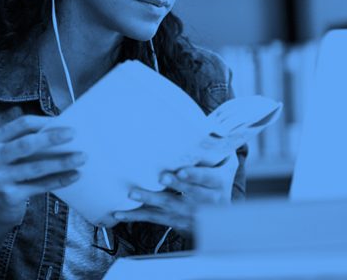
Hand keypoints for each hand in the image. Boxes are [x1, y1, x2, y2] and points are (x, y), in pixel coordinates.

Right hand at [0, 115, 85, 230]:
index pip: (21, 125)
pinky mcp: (9, 196)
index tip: (64, 121)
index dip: (43, 122)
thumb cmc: (9, 175)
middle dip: (52, 138)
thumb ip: (27, 144)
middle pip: (26, 144)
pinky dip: (59, 180)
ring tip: (81, 157)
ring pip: (36, 167)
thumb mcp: (9, 156)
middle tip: (74, 134)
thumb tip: (62, 132)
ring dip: (62, 162)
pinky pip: (40, 186)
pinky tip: (74, 175)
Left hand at [111, 152, 238, 235]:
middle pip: (189, 193)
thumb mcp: (226, 166)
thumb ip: (222, 148)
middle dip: (175, 185)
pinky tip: (120, 213)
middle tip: (161, 177)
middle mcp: (205, 200)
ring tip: (133, 193)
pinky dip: (136, 216)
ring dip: (150, 200)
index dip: (194, 176)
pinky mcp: (174, 221)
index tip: (182, 172)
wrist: (219, 220)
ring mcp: (189, 213)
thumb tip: (220, 125)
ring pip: (169, 206)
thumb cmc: (217, 182)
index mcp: (217, 183)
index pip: (207, 179)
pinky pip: (154, 218)